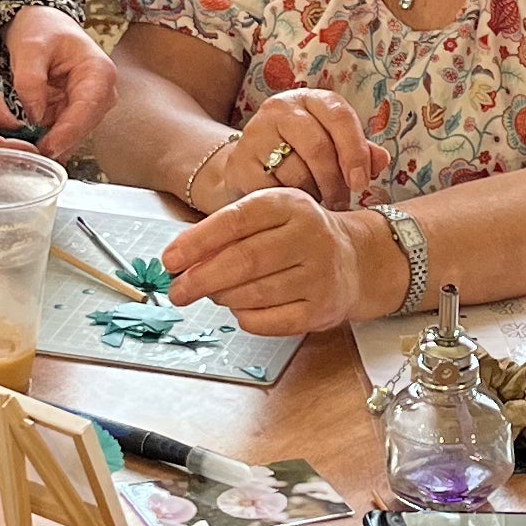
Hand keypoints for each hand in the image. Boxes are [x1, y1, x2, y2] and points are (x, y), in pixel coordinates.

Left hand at [5, 6, 117, 160]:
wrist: (43, 25)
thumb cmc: (42, 30)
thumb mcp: (30, 48)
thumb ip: (30, 81)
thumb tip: (34, 115)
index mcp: (99, 72)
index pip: (88, 108)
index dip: (68, 132)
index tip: (49, 148)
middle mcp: (102, 92)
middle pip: (83, 127)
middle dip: (59, 143)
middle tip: (32, 157)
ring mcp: (89, 105)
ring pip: (73, 134)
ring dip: (52, 144)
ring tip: (26, 153)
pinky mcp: (74, 113)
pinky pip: (63, 132)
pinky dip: (47, 139)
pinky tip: (30, 145)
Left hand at [159, 187, 390, 336]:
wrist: (355, 258)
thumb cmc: (297, 235)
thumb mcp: (268, 216)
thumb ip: (227, 230)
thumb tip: (180, 260)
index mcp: (290, 205)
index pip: (236, 221)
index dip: (197, 242)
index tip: (170, 260)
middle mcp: (310, 236)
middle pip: (244, 261)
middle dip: (201, 279)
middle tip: (178, 290)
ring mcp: (320, 275)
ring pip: (254, 293)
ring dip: (222, 297)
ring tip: (212, 294)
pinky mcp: (322, 309)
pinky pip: (269, 321)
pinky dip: (244, 317)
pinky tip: (239, 308)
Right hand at [197, 87, 379, 213]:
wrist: (248, 166)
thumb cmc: (301, 155)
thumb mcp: (333, 146)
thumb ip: (360, 152)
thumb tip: (381, 160)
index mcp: (310, 99)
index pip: (339, 116)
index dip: (355, 151)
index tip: (361, 183)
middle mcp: (280, 108)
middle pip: (318, 147)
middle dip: (335, 182)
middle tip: (340, 202)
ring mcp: (256, 133)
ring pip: (296, 172)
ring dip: (313, 194)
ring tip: (317, 202)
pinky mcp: (240, 162)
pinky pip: (273, 189)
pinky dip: (288, 202)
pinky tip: (292, 205)